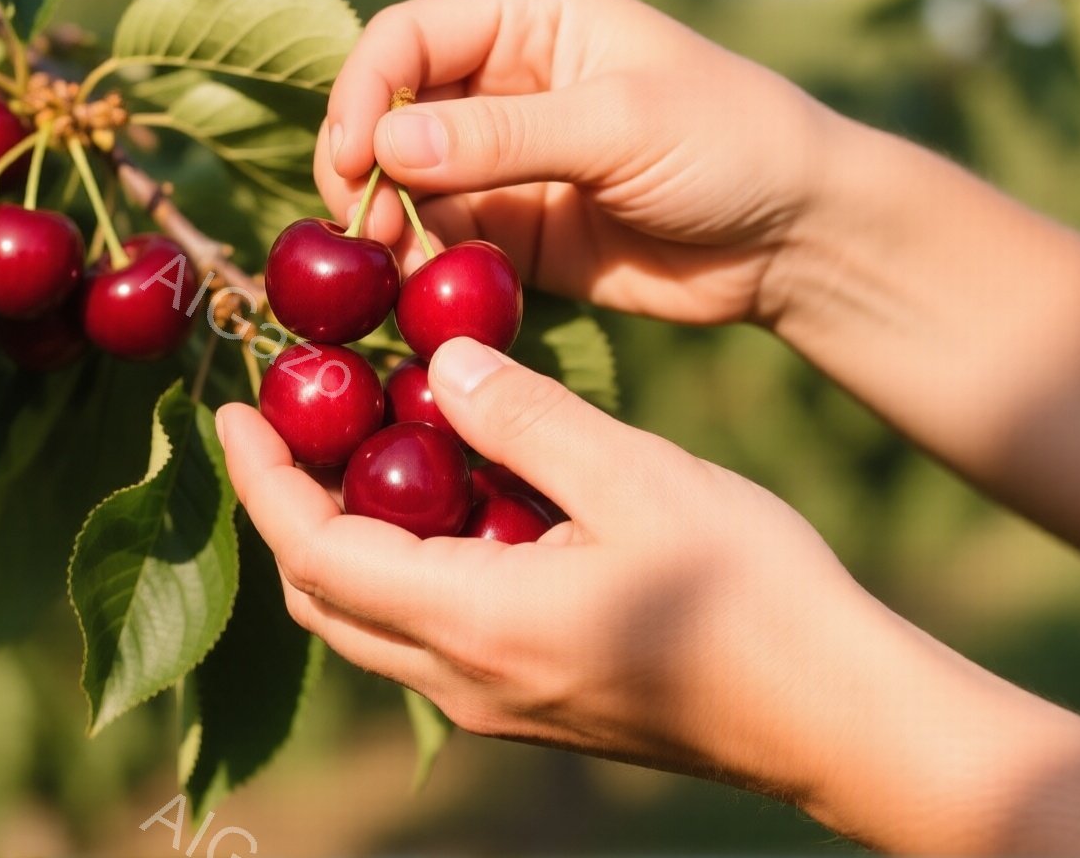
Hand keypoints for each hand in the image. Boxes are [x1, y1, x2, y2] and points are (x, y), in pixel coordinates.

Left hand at [217, 337, 891, 796]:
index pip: (317, 554)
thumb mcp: (639, 478)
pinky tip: (448, 502)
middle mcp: (467, 682)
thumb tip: (439, 361)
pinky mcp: (535, 708)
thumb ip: (527, 417)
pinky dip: (403, 569)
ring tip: (359, 448)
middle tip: (288, 420)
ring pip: (371, 625)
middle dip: (286, 509)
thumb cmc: (756, 594)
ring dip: (343, 542)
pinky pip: (427, 639)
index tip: (237, 405)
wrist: (841, 717)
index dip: (262, 479)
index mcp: (478, 623)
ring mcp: (500, 706)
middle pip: (325, 599)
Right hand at [318, 0, 843, 326]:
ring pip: (404, 184)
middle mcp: (503, 81)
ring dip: (388, 224)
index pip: (406, 37)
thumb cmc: (732, 145)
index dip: (363, 93)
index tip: (351, 161)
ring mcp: (504, 160)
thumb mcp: (620, 125)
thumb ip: (503, 138)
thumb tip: (386, 144)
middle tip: (366, 229)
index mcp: (529, 19)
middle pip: (388, 112)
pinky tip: (423, 293)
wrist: (800, 240)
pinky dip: (420, 267)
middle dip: (363, 168)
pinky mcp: (514, 230)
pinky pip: (441, 242)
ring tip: (396, 268)